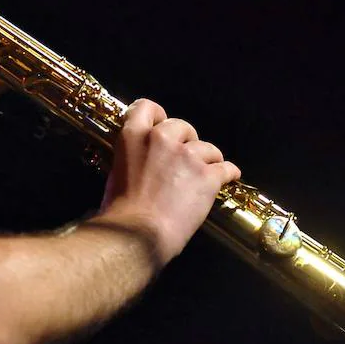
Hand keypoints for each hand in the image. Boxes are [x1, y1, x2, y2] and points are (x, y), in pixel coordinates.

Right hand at [98, 98, 239, 264]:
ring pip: (208, 147)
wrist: (137, 235)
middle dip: (186, 140)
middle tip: (185, 159)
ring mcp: (187, 156)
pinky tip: (228, 178)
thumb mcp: (116, 174)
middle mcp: (161, 139)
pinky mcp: (207, 176)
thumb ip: (132, 158)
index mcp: (133, 136)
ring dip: (208, 159)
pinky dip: (228, 173)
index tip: (162, 125)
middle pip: (182, 126)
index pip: (147, 107)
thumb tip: (141, 164)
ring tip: (206, 173)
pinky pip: (226, 168)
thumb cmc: (120, 213)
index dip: (158, 115)